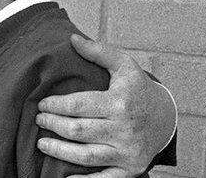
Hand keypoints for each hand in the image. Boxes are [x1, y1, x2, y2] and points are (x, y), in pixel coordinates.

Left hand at [35, 34, 175, 177]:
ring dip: (60, 151)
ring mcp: (127, 152)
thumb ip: (98, 52)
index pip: (79, 105)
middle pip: (79, 130)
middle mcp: (124, 129)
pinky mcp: (130, 169)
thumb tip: (72, 39)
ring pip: (86, 156)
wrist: (166, 118)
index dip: (56, 105)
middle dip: (53, 125)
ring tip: (42, 143)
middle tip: (39, 120)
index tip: (41, 103)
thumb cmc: (138, 89)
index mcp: (120, 103)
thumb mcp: (124, 65)